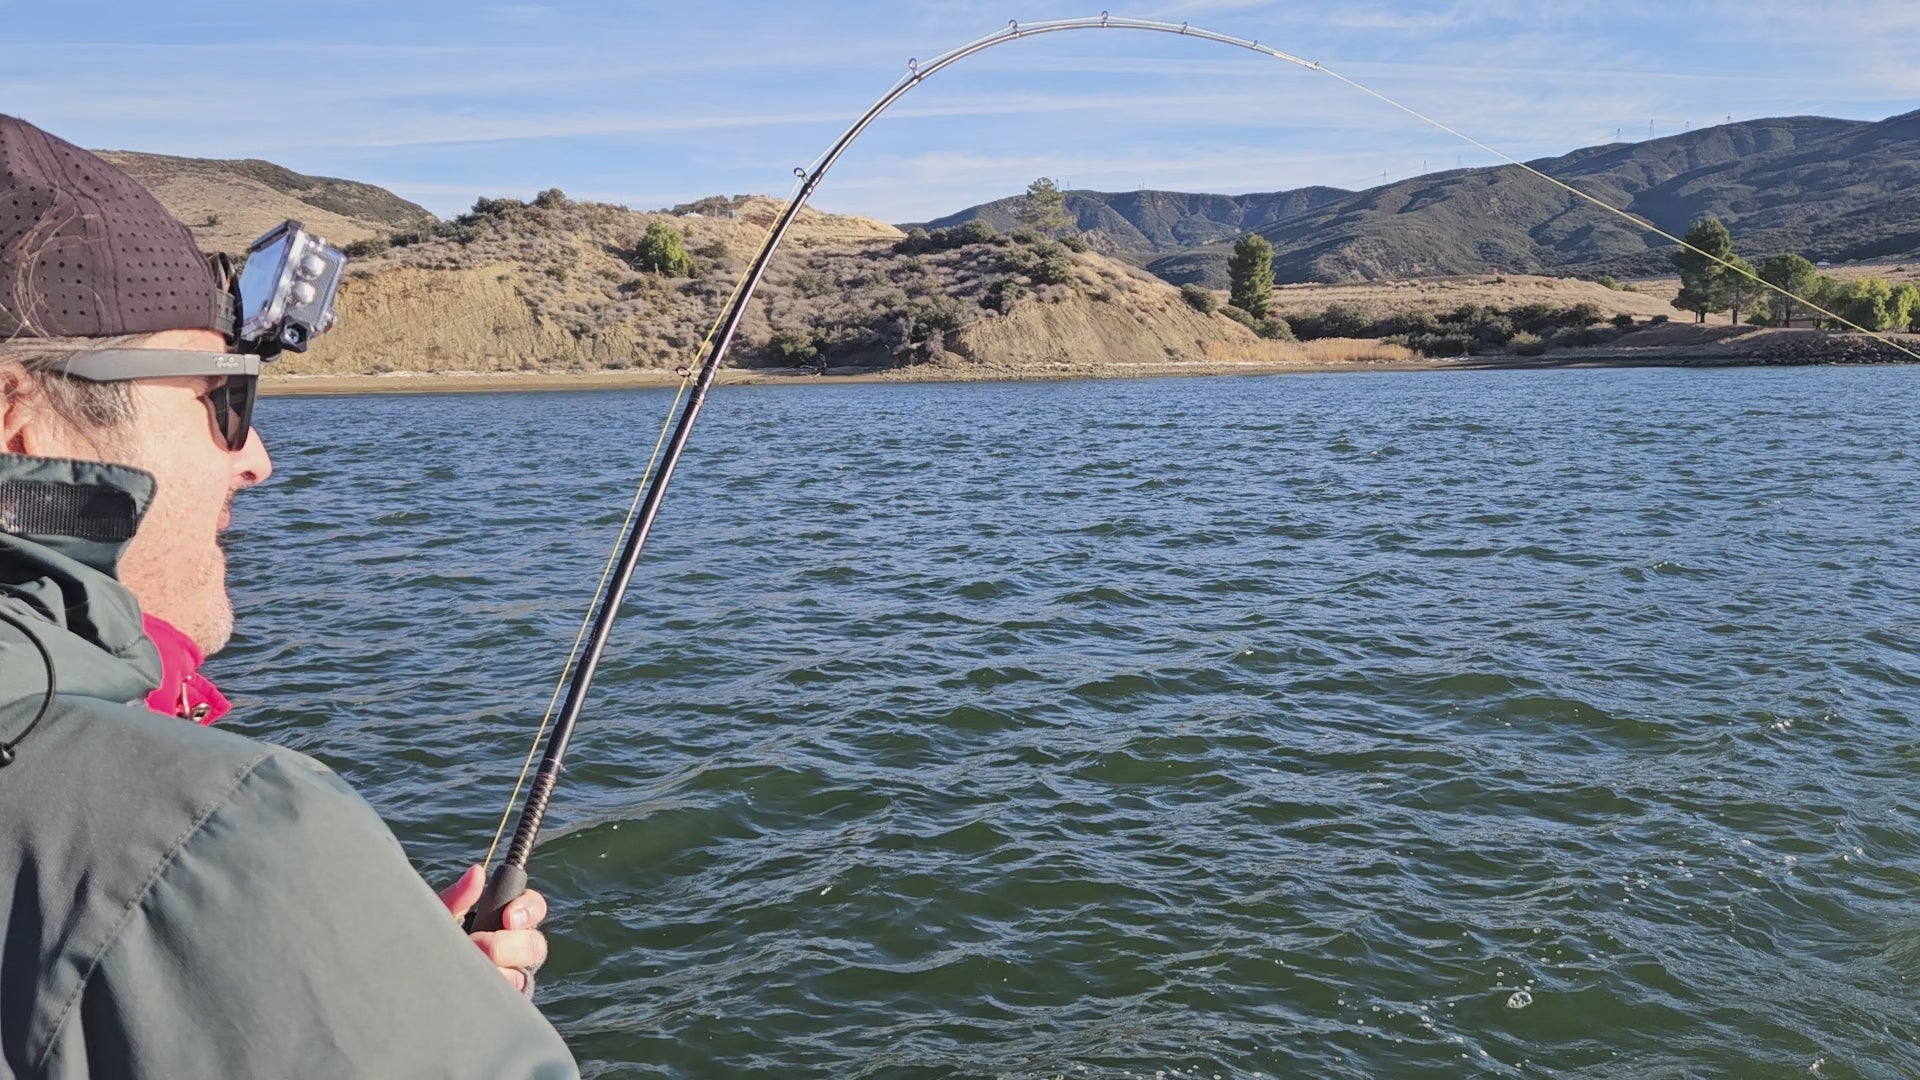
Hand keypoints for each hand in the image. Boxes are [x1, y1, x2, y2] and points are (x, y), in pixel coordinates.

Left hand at [439, 865, 548, 994]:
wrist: (407, 981)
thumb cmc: (426, 941)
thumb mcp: (438, 916)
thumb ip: (458, 896)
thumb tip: (477, 872)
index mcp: (503, 920)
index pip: (533, 907)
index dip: (527, 910)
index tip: (509, 917)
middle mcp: (512, 948)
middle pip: (534, 943)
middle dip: (508, 945)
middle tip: (479, 945)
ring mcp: (508, 977)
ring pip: (523, 974)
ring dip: (498, 970)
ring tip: (469, 970)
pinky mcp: (501, 1002)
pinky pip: (510, 999)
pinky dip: (494, 993)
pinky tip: (473, 988)